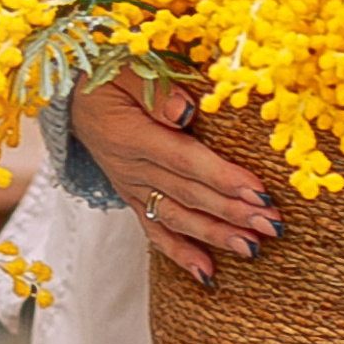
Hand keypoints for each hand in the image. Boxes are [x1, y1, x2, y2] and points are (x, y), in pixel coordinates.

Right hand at [72, 77, 280, 285]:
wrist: (71, 97)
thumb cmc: (104, 76)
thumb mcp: (125, 68)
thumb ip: (155, 89)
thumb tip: (187, 113)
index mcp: (131, 134)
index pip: (184, 160)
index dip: (222, 177)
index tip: (259, 191)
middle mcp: (130, 168)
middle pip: (188, 194)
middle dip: (232, 212)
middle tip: (272, 225)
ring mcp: (131, 188)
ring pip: (177, 218)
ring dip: (215, 236)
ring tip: (254, 249)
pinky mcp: (132, 199)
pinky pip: (155, 232)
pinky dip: (180, 255)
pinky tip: (208, 275)